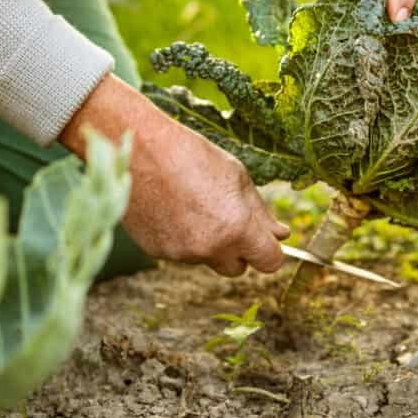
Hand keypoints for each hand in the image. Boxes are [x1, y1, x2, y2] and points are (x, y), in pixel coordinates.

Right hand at [60, 74, 289, 275]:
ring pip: (207, 258)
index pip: (270, 262)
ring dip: (208, 241)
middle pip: (237, 268)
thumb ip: (260, 212)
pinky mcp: (157, 252)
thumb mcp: (236, 176)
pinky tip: (172, 208)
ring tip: (192, 203)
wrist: (138, 149)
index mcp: (237, 228)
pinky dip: (182, 237)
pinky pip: (181, 253)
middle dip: (238, 250)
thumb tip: (280, 234)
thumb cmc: (190, 154)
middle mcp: (210, 248)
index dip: (269, 250)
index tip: (264, 239)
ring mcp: (181, 254)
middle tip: (227, 218)